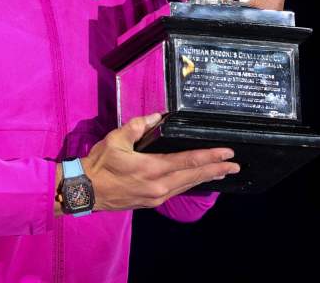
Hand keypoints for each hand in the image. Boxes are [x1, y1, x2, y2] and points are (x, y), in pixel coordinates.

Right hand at [80, 113, 239, 211]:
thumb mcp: (116, 139)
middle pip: (193, 176)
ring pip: (187, 186)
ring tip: (222, 172)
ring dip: (205, 178)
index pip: (188, 161)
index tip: (228, 154)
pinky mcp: (150, 202)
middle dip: (216, 169)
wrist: (84, 190)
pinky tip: (196, 181)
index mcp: (152, 168)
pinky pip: (177, 191)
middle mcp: (158, 186)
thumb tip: (157, 117)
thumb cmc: (99, 164)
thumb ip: (138, 126)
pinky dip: (190, 184)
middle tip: (235, 166)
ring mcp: (155, 197)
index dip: (210, 157)